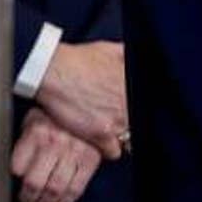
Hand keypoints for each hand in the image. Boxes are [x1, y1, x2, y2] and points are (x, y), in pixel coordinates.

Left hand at [11, 108, 101, 201]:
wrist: (87, 104)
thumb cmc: (54, 117)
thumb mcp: (32, 120)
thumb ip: (23, 143)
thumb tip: (13, 171)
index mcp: (36, 131)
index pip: (17, 165)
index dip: (14, 179)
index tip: (13, 183)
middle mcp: (55, 141)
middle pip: (35, 182)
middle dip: (27, 198)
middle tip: (25, 200)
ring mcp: (74, 152)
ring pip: (55, 189)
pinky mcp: (89, 161)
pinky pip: (75, 189)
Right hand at [35, 40, 127, 159]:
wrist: (54, 71)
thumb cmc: (76, 60)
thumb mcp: (108, 49)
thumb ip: (126, 55)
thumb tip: (133, 56)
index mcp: (133, 86)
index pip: (148, 109)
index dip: (135, 111)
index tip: (127, 110)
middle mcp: (130, 104)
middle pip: (138, 125)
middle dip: (128, 124)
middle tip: (114, 120)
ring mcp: (118, 121)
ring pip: (130, 141)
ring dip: (120, 138)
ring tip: (106, 131)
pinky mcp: (102, 135)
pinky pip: (114, 152)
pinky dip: (106, 149)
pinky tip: (97, 139)